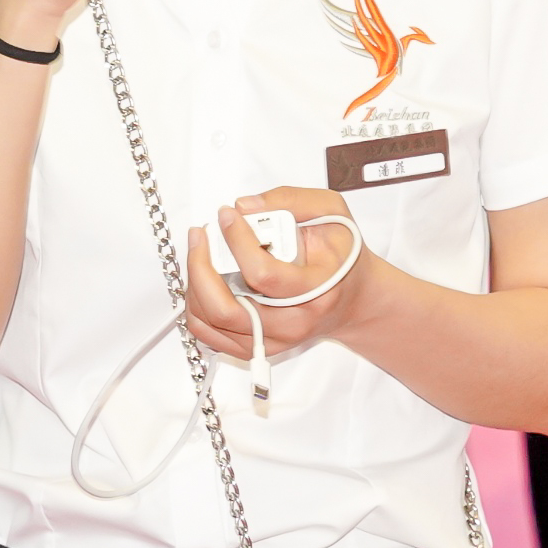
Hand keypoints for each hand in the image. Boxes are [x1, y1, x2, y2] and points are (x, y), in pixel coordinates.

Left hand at [181, 184, 372, 362]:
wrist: (353, 299)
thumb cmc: (341, 256)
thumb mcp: (332, 213)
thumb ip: (291, 200)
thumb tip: (244, 207)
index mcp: (317, 288)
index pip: (263, 273)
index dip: (237, 241)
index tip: (227, 215)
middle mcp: (294, 322)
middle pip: (227, 307)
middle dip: (201, 267)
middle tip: (200, 235)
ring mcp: (273, 339)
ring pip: (212, 322)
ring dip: (195, 285)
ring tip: (200, 253)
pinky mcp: (257, 346)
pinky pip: (210, 335)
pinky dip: (197, 307)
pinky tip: (203, 280)